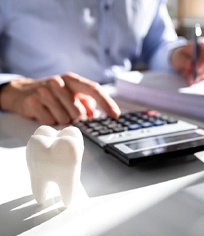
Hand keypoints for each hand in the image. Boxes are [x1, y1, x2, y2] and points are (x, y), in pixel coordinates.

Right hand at [0, 72, 120, 124]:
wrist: (22, 92)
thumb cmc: (53, 95)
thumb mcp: (71, 94)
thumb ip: (85, 103)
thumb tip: (95, 116)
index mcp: (72, 80)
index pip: (93, 89)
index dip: (106, 103)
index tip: (115, 115)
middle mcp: (59, 82)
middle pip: (78, 112)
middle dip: (77, 119)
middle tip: (68, 114)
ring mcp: (44, 91)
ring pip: (64, 119)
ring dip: (62, 121)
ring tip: (54, 111)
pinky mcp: (33, 102)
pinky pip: (50, 122)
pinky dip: (50, 121)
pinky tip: (45, 113)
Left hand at [170, 37, 203, 84]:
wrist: (179, 60)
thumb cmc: (179, 55)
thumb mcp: (178, 56)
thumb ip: (183, 60)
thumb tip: (190, 66)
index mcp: (203, 44)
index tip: (196, 68)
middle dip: (202, 70)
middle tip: (194, 77)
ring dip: (199, 77)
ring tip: (189, 81)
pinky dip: (198, 80)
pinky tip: (190, 81)